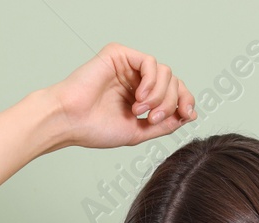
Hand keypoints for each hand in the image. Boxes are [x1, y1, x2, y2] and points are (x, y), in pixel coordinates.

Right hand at [43, 43, 196, 149]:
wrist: (71, 122)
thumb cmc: (95, 128)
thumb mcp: (139, 132)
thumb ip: (164, 124)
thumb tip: (188, 115)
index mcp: (141, 96)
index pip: (173, 92)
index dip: (185, 101)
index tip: (188, 115)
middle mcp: (136, 79)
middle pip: (173, 82)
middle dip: (170, 103)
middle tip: (153, 119)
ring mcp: (128, 66)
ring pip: (165, 72)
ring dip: (159, 95)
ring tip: (140, 110)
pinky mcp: (119, 55)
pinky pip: (150, 62)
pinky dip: (151, 81)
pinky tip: (138, 96)